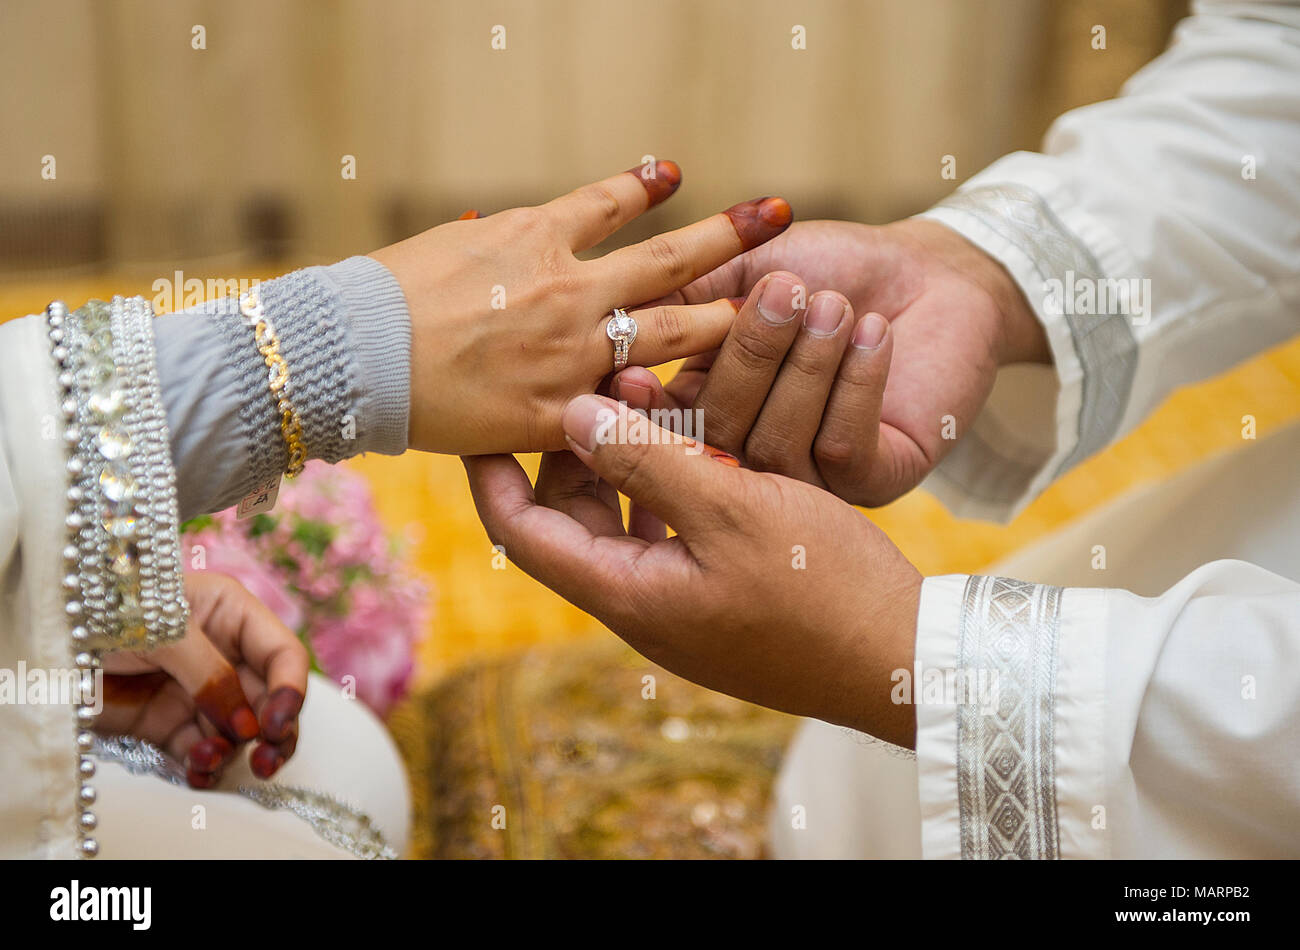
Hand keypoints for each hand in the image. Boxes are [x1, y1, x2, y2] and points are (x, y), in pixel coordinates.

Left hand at [96, 572, 308, 787]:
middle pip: (270, 699)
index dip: (289, 689)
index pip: (281, 654)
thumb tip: (247, 726)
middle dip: (273, 731)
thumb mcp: (163, 631)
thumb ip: (211, 675)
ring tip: (207, 759)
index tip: (274, 724)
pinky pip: (203, 750)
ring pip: (240, 731)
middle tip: (265, 761)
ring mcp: (198, 690)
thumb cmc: (106, 611)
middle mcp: (224, 652)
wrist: (41, 639)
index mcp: (231, 613)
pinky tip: (196, 769)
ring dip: (233, 751)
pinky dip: (206, 765)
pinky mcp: (169, 724)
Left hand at [369, 160, 792, 454]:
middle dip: (750, 307)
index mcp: (580, 399)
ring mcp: (563, 285)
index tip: (765, 360)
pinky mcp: (528, 233)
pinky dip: (634, 186)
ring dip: (720, 235)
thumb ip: (564, 423)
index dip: (726, 370)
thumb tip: (607, 417)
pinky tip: (666, 170)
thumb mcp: (504, 439)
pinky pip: (597, 204)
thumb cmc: (421, 409)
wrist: (352, 361)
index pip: (672, 384)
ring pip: (661, 257)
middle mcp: (585, 345)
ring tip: (772, 214)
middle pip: (688, 321)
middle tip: (800, 288)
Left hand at [462, 396, 922, 747]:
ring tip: (635, 396)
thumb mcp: (732, 510)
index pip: (522, 530)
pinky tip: (693, 436)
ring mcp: (682, 603)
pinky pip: (670, 530)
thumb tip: (573, 416)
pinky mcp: (721, 594)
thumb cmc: (822, 586)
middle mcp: (642, 603)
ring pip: (622, 521)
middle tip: (580, 386)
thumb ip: (647, 461)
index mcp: (626, 593)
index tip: (480, 419)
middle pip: (570, 521)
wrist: (905, 659)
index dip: (491, 473)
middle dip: (567, 453)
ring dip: (621, 462)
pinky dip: (667, 483)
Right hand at [616, 218, 1046, 504]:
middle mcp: (753, 458)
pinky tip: (873, 333)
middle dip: (749, 359)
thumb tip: (608, 324)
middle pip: (721, 437)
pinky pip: (843, 451)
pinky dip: (854, 387)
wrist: (935, 273)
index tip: (635, 372)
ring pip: (779, 447)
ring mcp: (812, 479)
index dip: (647, 404)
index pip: (662, 425)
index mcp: (712, 410)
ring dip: (807, 367)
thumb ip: (682, 299)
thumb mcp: (744, 272)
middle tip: (783, 290)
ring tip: (832, 302)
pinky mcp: (875, 480)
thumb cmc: (834, 265)